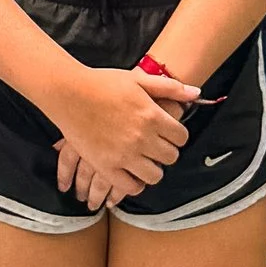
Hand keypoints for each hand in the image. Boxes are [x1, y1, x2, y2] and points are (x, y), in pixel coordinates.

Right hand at [50, 66, 190, 210]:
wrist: (69, 93)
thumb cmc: (103, 83)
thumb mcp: (138, 79)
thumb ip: (169, 87)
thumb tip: (196, 94)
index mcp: (152, 116)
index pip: (181, 137)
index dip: (176, 136)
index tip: (167, 133)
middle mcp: (142, 138)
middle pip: (171, 157)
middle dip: (166, 151)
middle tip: (154, 146)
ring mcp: (124, 155)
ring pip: (155, 176)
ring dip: (152, 169)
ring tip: (143, 160)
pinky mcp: (106, 166)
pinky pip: (130, 187)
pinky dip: (134, 184)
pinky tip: (130, 173)